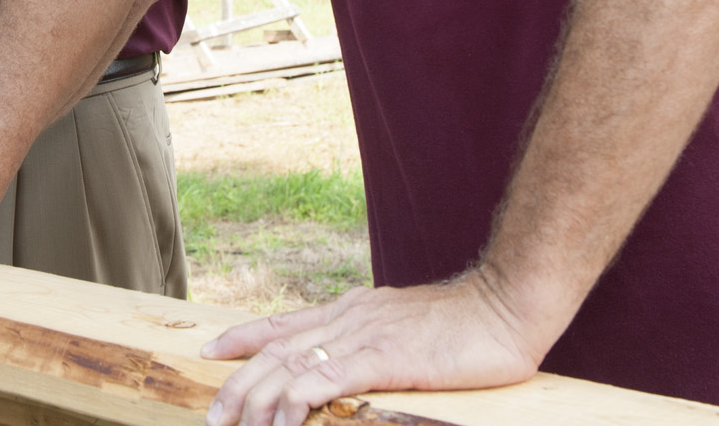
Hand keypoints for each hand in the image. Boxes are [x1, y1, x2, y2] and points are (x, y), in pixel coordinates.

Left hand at [199, 271, 541, 425]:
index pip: (286, 324)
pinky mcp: (387, 358)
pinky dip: (298, 401)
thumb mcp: (405, 327)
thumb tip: (354, 362)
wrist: (506, 304)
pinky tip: (282, 422)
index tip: (211, 351)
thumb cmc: (465, 324)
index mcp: (352, 309)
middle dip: (239, 382)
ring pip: (293, 365)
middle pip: (278, 349)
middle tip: (213, 415)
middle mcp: (349, 317)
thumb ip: (374, 341)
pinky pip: (329, 379)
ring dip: (258, 399)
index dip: (244, 338)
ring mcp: (366, 335)